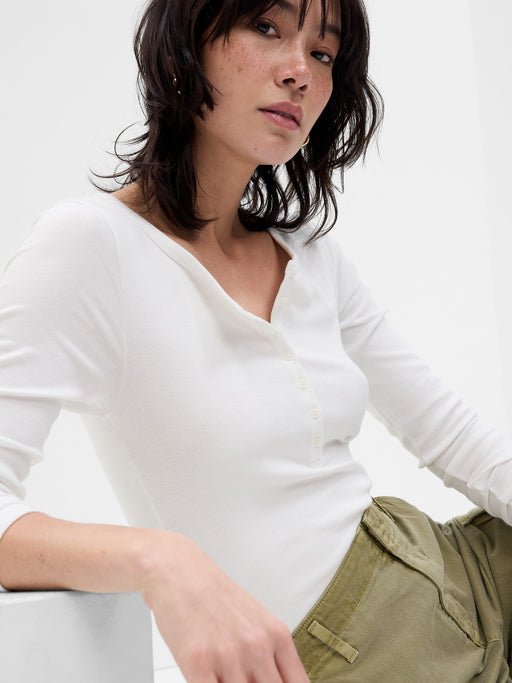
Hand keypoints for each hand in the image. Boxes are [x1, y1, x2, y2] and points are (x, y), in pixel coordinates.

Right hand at [140, 531, 309, 681]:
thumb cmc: (213, 595)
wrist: (178, 570)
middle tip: (243, 681)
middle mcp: (258, 646)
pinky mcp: (199, 662)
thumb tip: (274, 680)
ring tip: (222, 676)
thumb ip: (270, 654)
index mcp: (276, 635)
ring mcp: (230, 655)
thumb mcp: (255, 620)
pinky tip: (207, 680)